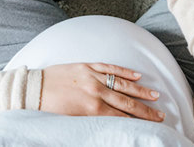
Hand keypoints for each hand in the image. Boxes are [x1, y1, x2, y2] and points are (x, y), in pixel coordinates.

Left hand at [40, 62, 164, 122]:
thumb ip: (92, 122)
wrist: (32, 90)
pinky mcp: (86, 66)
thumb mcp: (72, 122)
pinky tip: (137, 76)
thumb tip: (110, 127)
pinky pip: (110, 68)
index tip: (152, 124)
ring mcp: (92, 77)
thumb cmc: (49, 109)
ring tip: (155, 96)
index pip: (122, 117)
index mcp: (91, 110)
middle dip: (145, 110)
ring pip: (122, 84)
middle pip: (127, 103)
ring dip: (140, 91)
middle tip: (161, 114)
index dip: (139, 121)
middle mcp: (95, 93)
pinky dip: (124, 72)